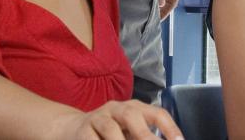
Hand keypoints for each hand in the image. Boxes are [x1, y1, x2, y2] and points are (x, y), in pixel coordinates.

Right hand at [59, 100, 183, 139]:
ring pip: (109, 127)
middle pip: (132, 116)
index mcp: (135, 108)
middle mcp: (117, 108)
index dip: (170, 128)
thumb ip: (144, 137)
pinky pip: (92, 139)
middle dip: (144, 136)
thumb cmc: (111, 134)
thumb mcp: (130, 133)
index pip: (157, 113)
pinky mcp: (83, 130)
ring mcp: (98, 117)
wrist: (74, 129)